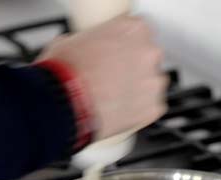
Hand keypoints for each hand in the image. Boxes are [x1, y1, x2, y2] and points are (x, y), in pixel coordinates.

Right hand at [40, 16, 167, 139]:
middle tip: (113, 76)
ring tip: (115, 96)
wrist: (67, 103)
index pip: (138, 31)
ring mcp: (153, 81)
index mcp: (133, 29)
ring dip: (138, 88)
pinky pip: (151, 107)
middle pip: (148, 56)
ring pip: (152, 83)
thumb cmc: (67, 73)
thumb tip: (80, 48)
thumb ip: (87, 40)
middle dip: (133, 67)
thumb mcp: (70, 41)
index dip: (125, 45)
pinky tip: (120, 110)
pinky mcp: (153, 107)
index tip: (117, 53)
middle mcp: (149, 52)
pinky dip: (139, 110)